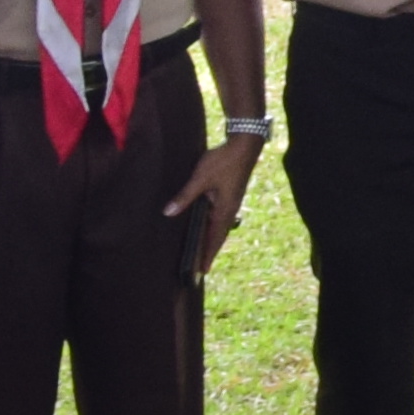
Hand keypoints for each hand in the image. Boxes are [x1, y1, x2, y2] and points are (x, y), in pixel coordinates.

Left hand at [175, 130, 263, 272]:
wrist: (245, 144)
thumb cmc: (223, 161)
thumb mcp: (201, 178)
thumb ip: (185, 196)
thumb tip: (168, 212)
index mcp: (225, 209)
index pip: (215, 237)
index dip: (208, 254)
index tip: (203, 271)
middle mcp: (230, 209)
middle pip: (219, 235)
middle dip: (210, 251)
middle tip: (201, 267)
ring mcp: (231, 201)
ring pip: (219, 226)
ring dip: (211, 239)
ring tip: (203, 251)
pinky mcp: (230, 194)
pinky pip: (220, 216)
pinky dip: (213, 226)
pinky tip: (206, 225)